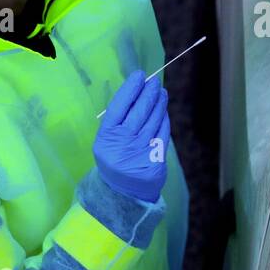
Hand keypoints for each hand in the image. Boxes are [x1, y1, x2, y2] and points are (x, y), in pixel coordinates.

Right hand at [93, 70, 170, 202]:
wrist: (122, 193)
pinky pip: (162, 133)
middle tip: (154, 82)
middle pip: (139, 111)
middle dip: (148, 93)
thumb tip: (137, 90)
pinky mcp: (155, 161)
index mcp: (106, 138)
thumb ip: (119, 119)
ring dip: (159, 103)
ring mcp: (140, 153)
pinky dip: (164, 120)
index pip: (119, 106)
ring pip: (153, 120)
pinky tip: (163, 111)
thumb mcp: (107, 140)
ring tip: (161, 92)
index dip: (130, 89)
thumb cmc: (115, 158)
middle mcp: (122, 145)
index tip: (139, 76)